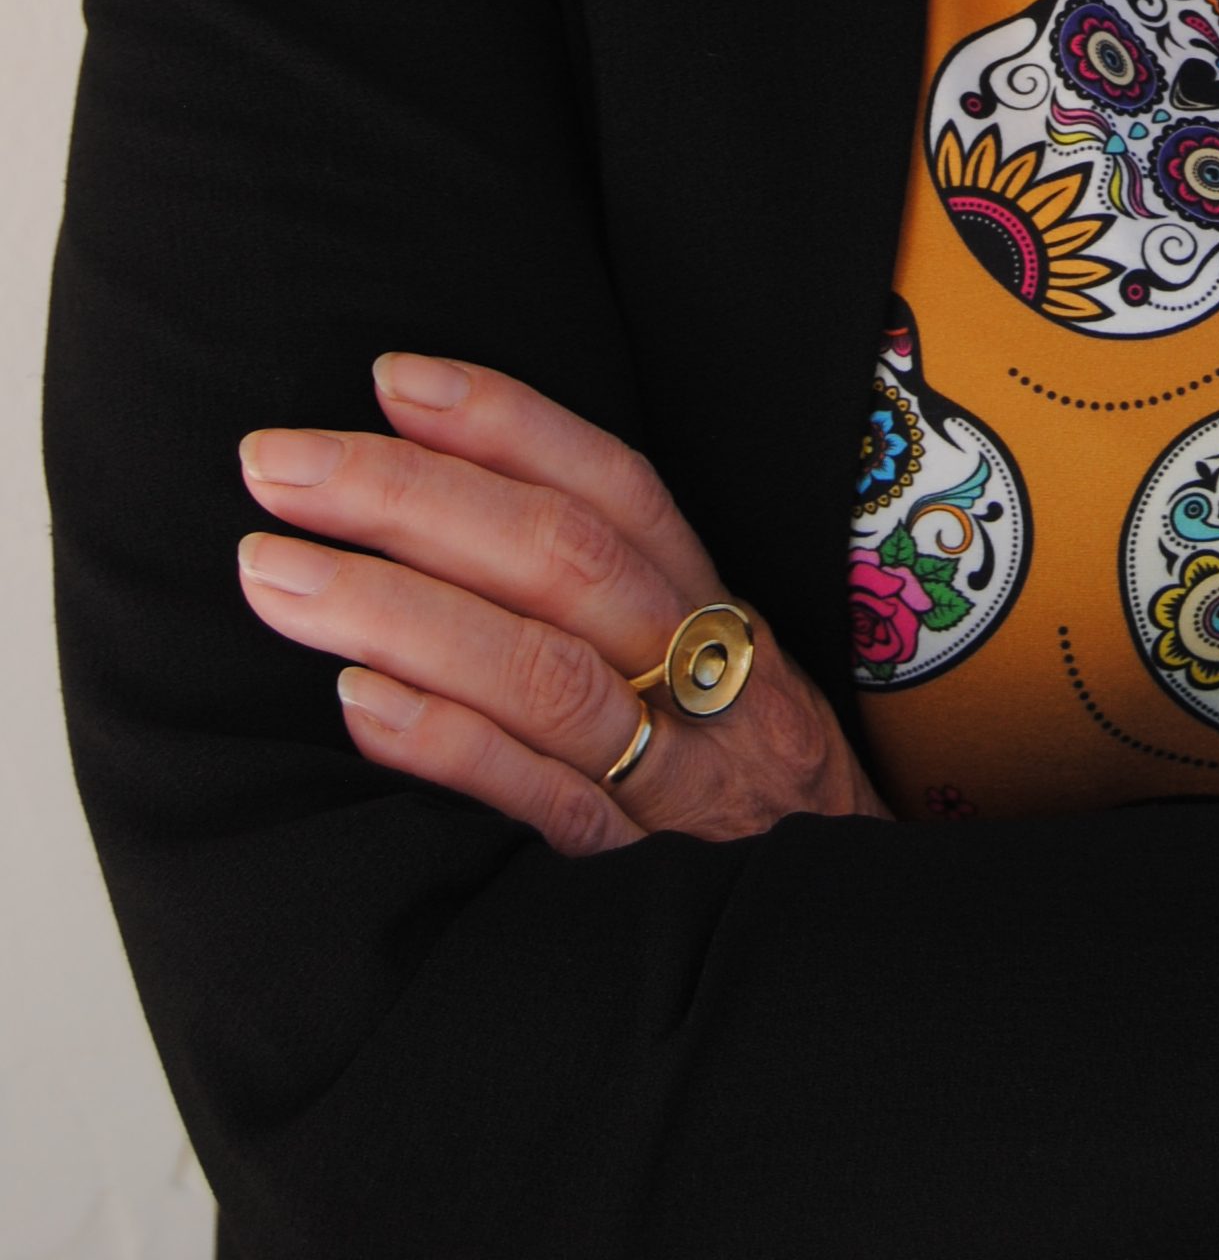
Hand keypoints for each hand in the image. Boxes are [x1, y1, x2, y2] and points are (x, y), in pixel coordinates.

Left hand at [238, 355, 886, 855]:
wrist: (846, 936)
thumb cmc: (748, 792)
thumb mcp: (717, 677)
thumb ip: (618, 607)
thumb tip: (446, 510)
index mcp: (718, 613)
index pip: (616, 487)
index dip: (507, 423)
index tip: (389, 378)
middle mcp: (705, 676)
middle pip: (561, 559)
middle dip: (411, 495)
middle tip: (279, 464)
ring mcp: (677, 776)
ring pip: (541, 670)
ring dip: (397, 608)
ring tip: (276, 573)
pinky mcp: (638, 877)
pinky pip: (541, 801)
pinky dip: (450, 744)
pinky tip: (357, 704)